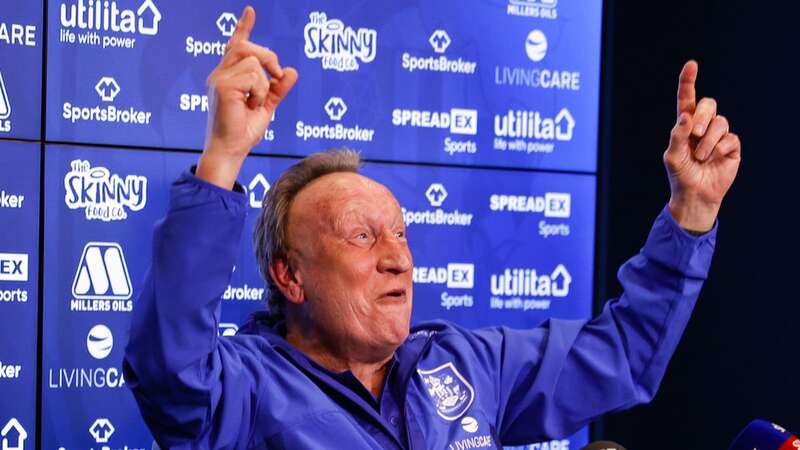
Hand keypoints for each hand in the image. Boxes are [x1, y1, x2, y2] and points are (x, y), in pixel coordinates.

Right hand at [197, 6, 298, 188]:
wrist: (232, 150)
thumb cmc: (244, 132)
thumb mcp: (266, 106)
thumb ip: (277, 89)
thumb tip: (291, 71)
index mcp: (228, 76)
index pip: (235, 45)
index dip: (243, 28)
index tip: (251, 11)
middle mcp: (220, 74)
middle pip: (247, 47)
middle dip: (268, 57)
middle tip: (276, 76)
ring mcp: (219, 78)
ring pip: (253, 61)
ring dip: (263, 84)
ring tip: (255, 103)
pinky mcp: (222, 86)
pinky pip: (253, 76)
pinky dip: (259, 91)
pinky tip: (250, 106)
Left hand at [663, 60, 740, 231]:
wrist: (696, 195)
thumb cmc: (681, 175)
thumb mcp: (672, 156)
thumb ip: (677, 136)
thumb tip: (685, 117)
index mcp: (686, 125)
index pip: (688, 99)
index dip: (689, 81)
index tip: (691, 64)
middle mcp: (703, 126)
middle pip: (709, 104)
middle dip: (702, 116)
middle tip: (695, 133)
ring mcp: (719, 135)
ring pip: (720, 122)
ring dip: (708, 140)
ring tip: (700, 156)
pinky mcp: (732, 146)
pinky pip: (730, 138)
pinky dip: (719, 148)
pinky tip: (714, 158)